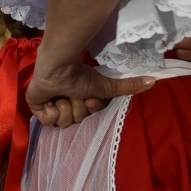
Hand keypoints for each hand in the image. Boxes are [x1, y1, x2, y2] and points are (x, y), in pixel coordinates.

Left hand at [26, 61, 154, 127]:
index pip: (85, 117)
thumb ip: (128, 87)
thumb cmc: (80, 75)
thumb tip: (154, 81)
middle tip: (73, 94)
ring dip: (65, 106)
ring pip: (62, 122)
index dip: (88, 109)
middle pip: (74, 122)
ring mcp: (49, 107)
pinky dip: (51, 110)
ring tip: (62, 93)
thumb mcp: (106, 87)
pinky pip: (47, 121)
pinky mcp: (36, 108)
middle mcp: (64, 105)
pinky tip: (51, 98)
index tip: (88, 98)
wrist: (59, 67)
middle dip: (76, 107)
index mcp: (77, 102)